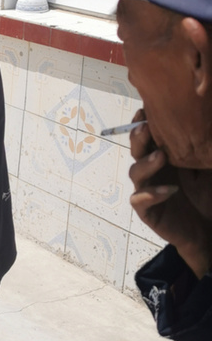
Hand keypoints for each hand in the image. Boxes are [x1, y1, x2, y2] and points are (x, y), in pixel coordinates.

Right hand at [129, 109, 211, 278]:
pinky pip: (141, 200)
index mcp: (164, 157)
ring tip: (161, 156)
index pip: (148, 136)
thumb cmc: (208, 196)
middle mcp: (152, 171)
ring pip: (136, 173)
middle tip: (145, 127)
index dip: (143, 123)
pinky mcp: (147, 211)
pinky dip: (151, 194)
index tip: (146, 110)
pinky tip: (169, 190)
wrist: (207, 230)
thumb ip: (203, 150)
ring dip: (146, 163)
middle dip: (138, 138)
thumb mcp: (208, 169)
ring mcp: (146, 190)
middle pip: (136, 150)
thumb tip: (206, 125)